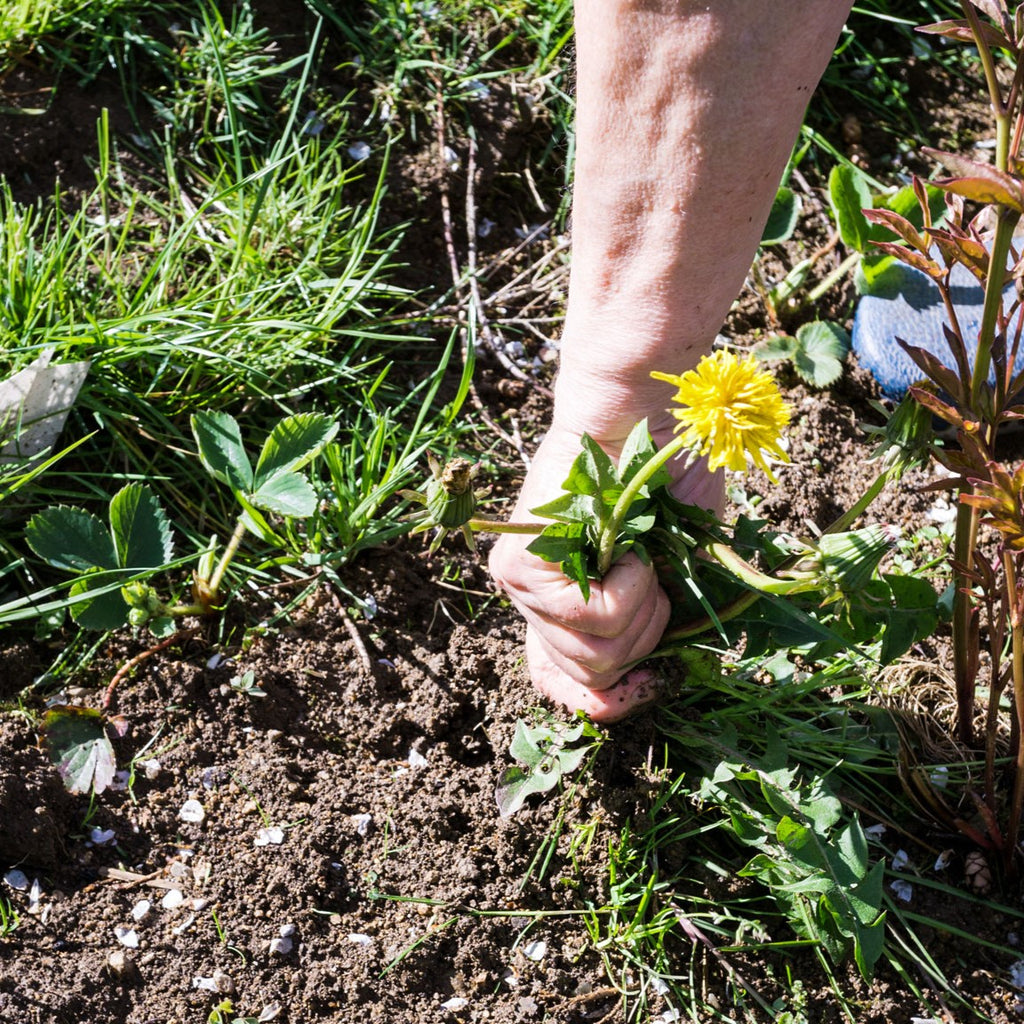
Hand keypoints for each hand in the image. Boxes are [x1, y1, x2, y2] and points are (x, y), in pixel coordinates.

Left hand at [489, 423, 717, 722]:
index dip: (605, 705)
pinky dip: (631, 586)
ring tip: (637, 553)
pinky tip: (624, 542)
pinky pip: (593, 616)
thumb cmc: (662, 482)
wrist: (641, 414)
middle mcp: (529, 602)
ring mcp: (517, 587)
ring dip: (641, 609)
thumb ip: (643, 622)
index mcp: (561, 605)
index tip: (645, 687)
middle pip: (590, 678)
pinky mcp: (519, 567)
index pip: (558, 685)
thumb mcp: (665, 566)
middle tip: (652, 580)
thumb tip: (632, 691)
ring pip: (594, 655)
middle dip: (645, 640)